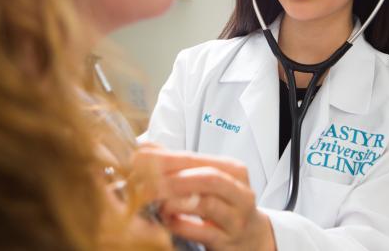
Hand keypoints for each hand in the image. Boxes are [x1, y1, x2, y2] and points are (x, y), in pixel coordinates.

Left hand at [132, 146, 275, 250]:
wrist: (250, 237)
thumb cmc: (223, 204)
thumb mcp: (207, 180)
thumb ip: (179, 164)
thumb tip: (145, 148)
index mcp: (233, 170)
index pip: (195, 159)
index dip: (165, 159)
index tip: (137, 160)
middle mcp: (239, 192)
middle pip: (206, 178)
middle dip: (171, 178)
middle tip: (142, 182)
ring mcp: (236, 218)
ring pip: (206, 204)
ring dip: (174, 202)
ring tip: (155, 203)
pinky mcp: (227, 240)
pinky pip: (201, 232)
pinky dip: (180, 225)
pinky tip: (167, 221)